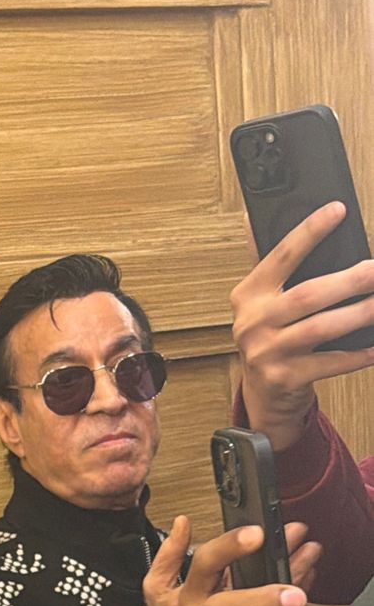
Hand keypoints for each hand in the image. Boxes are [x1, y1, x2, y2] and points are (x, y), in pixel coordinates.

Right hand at [232, 202, 373, 451]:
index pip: (281, 256)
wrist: (264, 395)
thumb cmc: (271, 337)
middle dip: (348, 280)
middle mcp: (252, 323)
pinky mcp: (285, 378)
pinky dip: (356, 354)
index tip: (337, 210)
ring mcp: (266, 353)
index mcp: (248, 295)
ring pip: (320, 328)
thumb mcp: (261, 302)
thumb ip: (266, 263)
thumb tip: (254, 218)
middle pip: (307, 295)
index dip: (309, 232)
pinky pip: (329, 363)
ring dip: (358, 315)